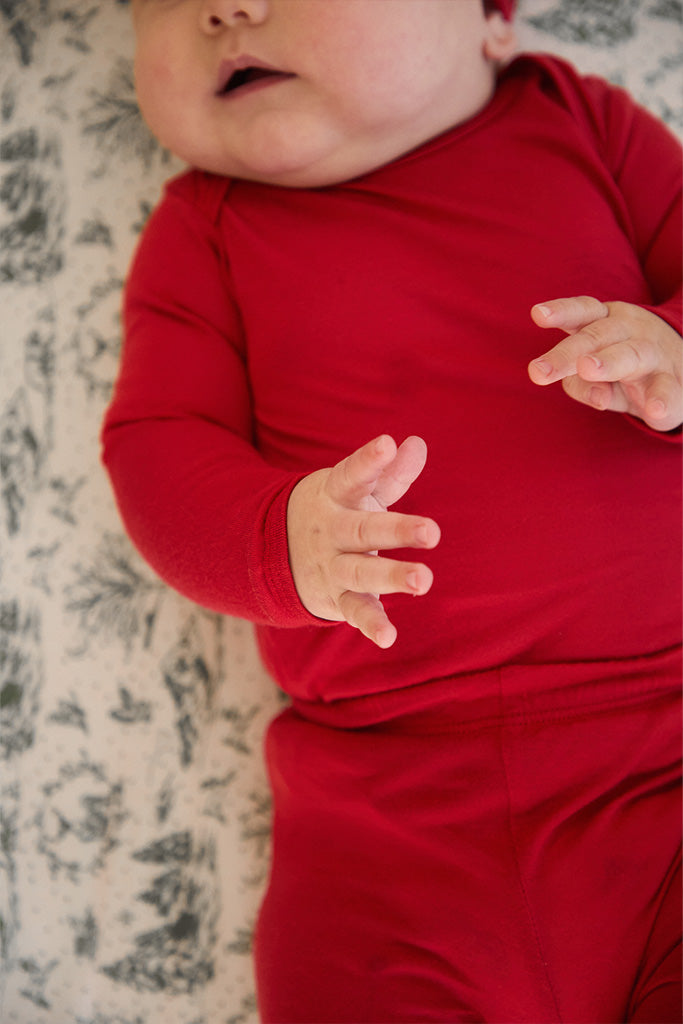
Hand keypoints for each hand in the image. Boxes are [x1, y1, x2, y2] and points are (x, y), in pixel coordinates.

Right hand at [286, 434, 440, 648]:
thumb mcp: (355, 491)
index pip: (351, 475)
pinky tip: (389, 637)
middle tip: (432, 531)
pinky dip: (370, 625)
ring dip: (392, 577)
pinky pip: (354, 611)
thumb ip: (389, 473)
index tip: (387, 444)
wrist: (274, 553)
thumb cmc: (335, 513)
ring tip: (423, 580)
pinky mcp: (336, 598)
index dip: (369, 461)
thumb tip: (417, 443)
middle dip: (397, 530)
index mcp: (336, 497)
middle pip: (364, 529)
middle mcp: (332, 531)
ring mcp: (332, 567)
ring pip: (361, 572)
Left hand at [528, 296, 681, 431]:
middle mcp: (628, 332)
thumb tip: (597, 395)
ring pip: (631, 354)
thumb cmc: (622, 370)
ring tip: (587, 369)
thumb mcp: (595, 376)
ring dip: (609, 361)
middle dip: (567, 353)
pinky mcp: (673, 382)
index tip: (537, 314)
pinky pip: (666, 389)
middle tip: (539, 371)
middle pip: (596, 336)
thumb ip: (583, 385)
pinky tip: (653, 410)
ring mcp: (653, 355)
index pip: (582, 311)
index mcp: (603, 324)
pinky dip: (660, 399)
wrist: (680, 374)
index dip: (561, 311)